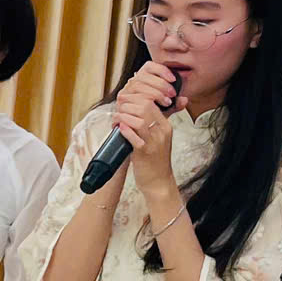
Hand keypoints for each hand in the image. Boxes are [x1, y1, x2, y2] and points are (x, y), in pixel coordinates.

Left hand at [111, 62, 180, 195]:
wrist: (159, 182)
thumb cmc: (154, 160)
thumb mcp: (156, 138)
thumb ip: (150, 124)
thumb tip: (136, 109)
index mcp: (165, 126)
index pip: (152, 102)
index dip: (135, 97)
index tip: (124, 101)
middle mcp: (162, 132)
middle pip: (145, 107)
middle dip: (128, 104)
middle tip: (118, 108)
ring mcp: (154, 142)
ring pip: (140, 120)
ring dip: (124, 116)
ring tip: (116, 119)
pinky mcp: (145, 153)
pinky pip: (135, 138)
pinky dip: (126, 130)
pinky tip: (119, 128)